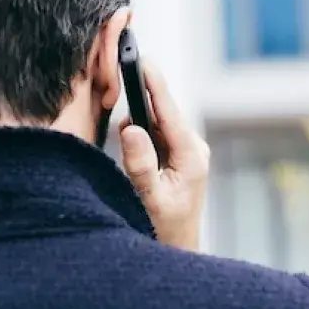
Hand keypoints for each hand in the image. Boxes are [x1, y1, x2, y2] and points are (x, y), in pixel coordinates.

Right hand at [119, 61, 208, 251]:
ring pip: (158, 120)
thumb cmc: (165, 229)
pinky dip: (140, 127)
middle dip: (140, 92)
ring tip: (115, 99)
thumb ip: (140, 164)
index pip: (168, 111)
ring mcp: (185, 150)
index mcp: (191, 155)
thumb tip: (131, 129)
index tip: (142, 59)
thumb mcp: (150, 199)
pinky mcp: (177, 155)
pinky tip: (126, 128)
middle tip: (116, 73)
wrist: (177, 249)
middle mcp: (192, 148)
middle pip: (163, 111)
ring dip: (138, 111)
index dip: (153, 83)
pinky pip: (157, 132)